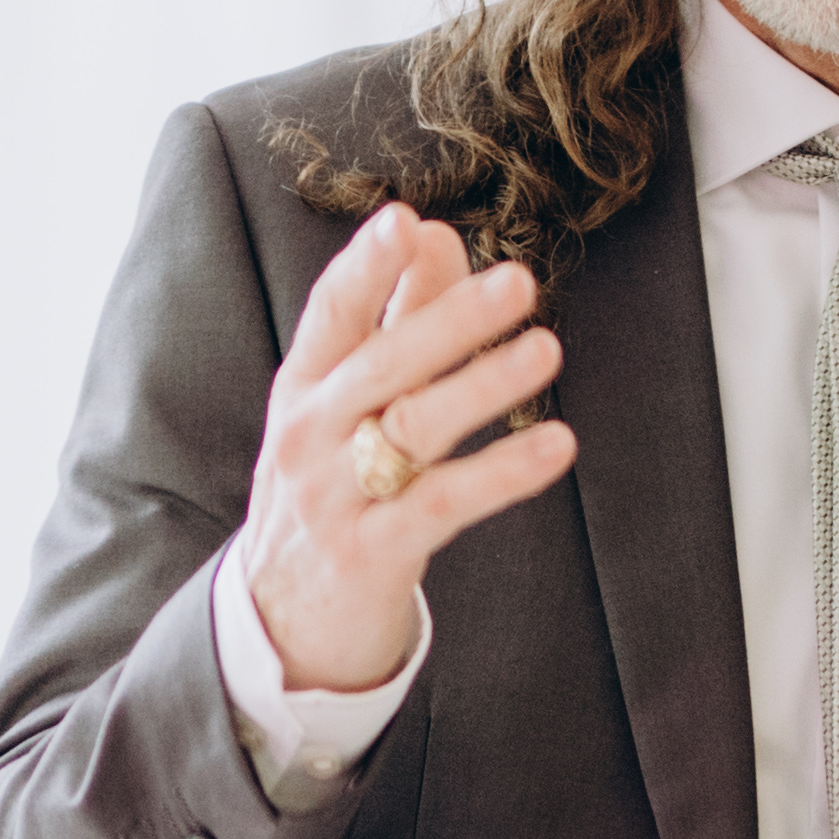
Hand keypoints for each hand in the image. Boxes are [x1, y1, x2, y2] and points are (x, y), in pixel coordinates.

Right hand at [235, 207, 579, 695]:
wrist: (281, 620)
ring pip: (415, 427)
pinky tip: (557, 446)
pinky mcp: (371, 552)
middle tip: (518, 280)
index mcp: (303, 388)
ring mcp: (337, 496)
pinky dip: (503, 472)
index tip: (404, 218)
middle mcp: (312, 435)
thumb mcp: (343, 404)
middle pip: (382, 364)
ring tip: (547, 348)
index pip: (331, 314)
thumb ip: (395, 318)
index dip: (365, 266)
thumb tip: (436, 233)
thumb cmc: (328, 490)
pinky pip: (444, 503)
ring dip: (484, 384)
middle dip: (450, 317)